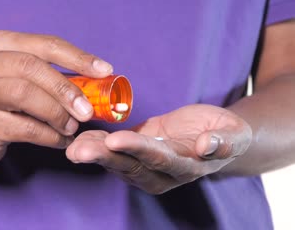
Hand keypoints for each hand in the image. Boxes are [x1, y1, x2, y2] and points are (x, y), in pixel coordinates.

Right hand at [0, 30, 112, 166]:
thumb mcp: (17, 75)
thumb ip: (48, 73)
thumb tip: (96, 81)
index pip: (44, 44)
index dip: (77, 56)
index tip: (105, 70)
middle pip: (32, 67)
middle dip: (66, 89)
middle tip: (87, 110)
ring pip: (26, 95)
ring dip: (57, 113)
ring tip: (71, 127)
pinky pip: (25, 128)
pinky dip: (49, 136)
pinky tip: (59, 140)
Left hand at [66, 104, 251, 193]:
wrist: (211, 135)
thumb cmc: (225, 132)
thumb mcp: (233, 134)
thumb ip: (223, 141)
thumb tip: (207, 146)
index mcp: (184, 167)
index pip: (157, 159)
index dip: (137, 149)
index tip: (115, 140)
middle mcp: (161, 173)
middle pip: (129, 165)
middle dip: (103, 157)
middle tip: (78, 151)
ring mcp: (146, 167)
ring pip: (116, 162)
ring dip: (93, 153)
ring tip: (72, 145)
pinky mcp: (135, 156)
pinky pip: (113, 153)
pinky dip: (95, 146)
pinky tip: (78, 139)